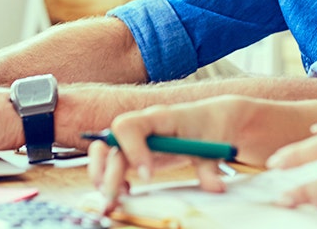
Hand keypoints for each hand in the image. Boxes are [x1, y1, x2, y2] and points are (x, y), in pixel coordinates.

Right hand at [87, 95, 276, 211]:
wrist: (213, 121)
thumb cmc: (210, 128)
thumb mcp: (214, 147)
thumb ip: (210, 167)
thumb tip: (215, 187)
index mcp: (159, 118)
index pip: (128, 126)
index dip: (132, 150)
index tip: (148, 175)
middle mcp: (141, 128)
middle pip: (109, 143)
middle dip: (107, 172)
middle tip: (114, 197)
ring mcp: (136, 140)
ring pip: (105, 153)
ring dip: (101, 176)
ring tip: (112, 199)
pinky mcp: (136, 152)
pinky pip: (113, 163)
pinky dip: (112, 179)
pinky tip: (125, 192)